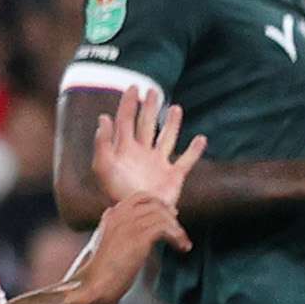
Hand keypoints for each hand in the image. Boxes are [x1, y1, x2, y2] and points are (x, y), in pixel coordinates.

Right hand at [66, 193, 189, 303]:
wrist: (94, 284)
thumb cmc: (99, 271)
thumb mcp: (105, 244)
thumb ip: (116, 231)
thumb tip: (125, 225)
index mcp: (112, 216)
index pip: (139, 197)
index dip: (157, 203)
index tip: (169, 214)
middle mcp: (120, 215)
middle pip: (154, 205)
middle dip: (170, 215)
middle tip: (179, 229)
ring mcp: (129, 225)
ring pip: (162, 216)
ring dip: (177, 230)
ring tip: (183, 243)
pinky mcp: (139, 238)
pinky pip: (166, 228)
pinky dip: (178, 237)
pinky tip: (182, 248)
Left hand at [90, 87, 205, 211]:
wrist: (138, 216)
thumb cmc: (117, 194)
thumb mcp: (104, 167)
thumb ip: (103, 142)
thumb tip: (104, 117)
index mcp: (125, 150)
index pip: (125, 121)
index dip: (128, 104)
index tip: (133, 87)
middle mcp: (142, 155)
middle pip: (146, 126)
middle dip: (149, 109)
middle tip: (152, 91)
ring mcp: (158, 165)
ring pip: (166, 139)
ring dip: (171, 124)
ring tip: (176, 108)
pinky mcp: (174, 177)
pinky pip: (186, 161)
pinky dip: (194, 151)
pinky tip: (201, 139)